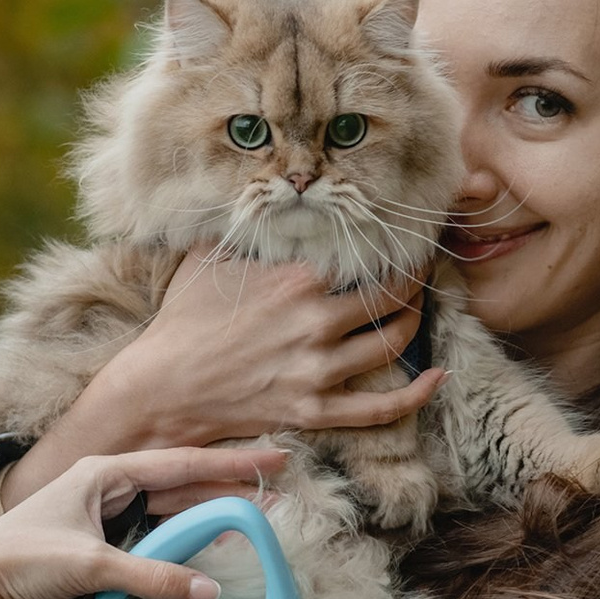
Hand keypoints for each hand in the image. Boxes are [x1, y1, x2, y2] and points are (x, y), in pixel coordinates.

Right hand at [0, 252, 443, 511]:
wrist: (160, 385)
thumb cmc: (184, 318)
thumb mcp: (211, 256)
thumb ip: (246, 226)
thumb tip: (260, 188)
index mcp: (298, 280)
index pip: (368, 258)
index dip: (394, 248)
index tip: (404, 239)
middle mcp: (316, 323)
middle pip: (393, 299)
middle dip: (414, 282)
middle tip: (419, 271)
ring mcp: (317, 371)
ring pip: (393, 344)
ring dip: (415, 323)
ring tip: (418, 309)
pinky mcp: (313, 410)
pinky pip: (379, 409)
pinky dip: (416, 395)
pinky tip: (439, 377)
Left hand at [0, 447, 290, 598]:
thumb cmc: (18, 561)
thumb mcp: (91, 565)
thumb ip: (153, 576)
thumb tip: (209, 590)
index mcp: (102, 474)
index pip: (181, 464)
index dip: (230, 462)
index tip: (275, 457)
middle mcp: (104, 488)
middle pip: (180, 483)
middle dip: (227, 486)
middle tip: (274, 488)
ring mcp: (100, 516)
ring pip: (168, 509)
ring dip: (207, 512)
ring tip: (249, 515)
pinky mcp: (96, 545)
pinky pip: (152, 534)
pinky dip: (182, 538)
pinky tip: (205, 544)